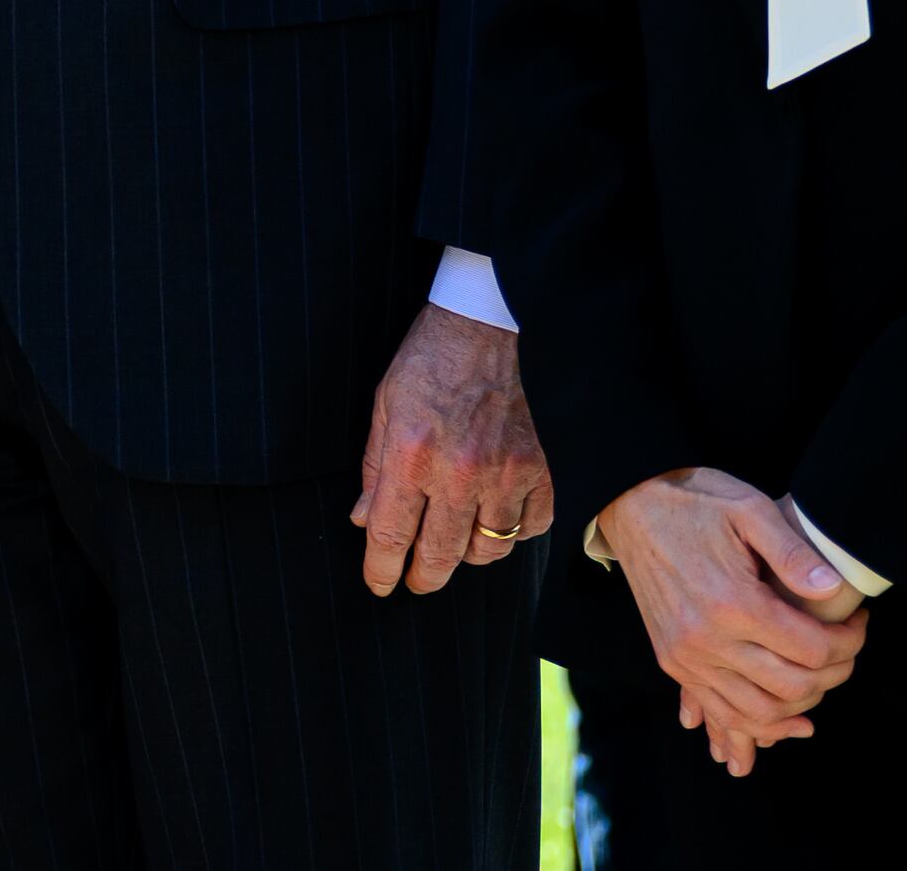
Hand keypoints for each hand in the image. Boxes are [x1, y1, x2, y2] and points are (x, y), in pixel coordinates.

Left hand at [352, 297, 551, 594]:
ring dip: (468, 554)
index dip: (381, 570)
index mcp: (412, 454)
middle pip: (440, 556)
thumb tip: (363, 517)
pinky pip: (532, 527)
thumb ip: (374, 466)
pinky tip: (498, 517)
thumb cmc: (431, 359)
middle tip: (416, 581)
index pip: (390, 535)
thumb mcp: (386, 405)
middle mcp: (459, 472)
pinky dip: (515, 531)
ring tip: (455, 542)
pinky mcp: (543, 468)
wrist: (489, 322)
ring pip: (489, 549)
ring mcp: (507, 473)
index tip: (380, 584)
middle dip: (423, 578)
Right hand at [591, 469, 864, 777]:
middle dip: (835, 673)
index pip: (813, 649)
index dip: (849, 642)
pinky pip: (722, 712)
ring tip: (823, 678)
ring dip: (802, 706)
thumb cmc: (696, 502)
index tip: (858, 622)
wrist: (631, 505)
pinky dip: (759, 726)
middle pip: (793, 687)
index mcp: (733, 601)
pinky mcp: (672, 662)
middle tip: (847, 648)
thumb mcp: (749, 508)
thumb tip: (833, 590)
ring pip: (759, 712)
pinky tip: (789, 720)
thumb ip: (793, 552)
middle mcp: (707, 638)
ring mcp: (686, 656)